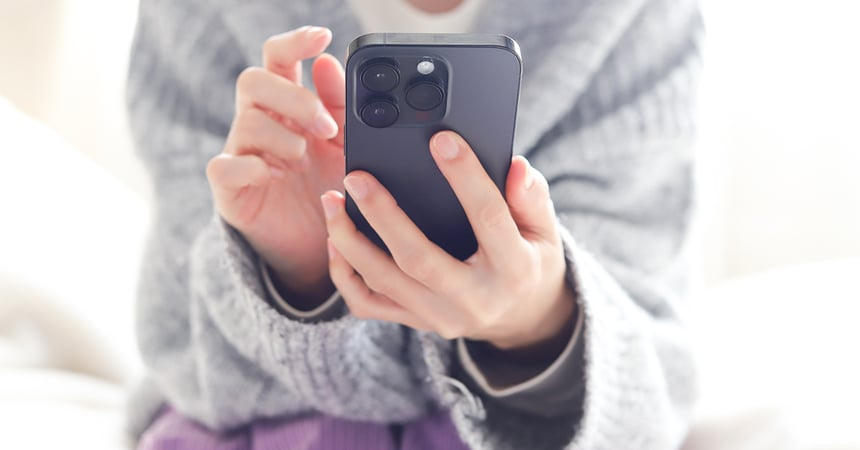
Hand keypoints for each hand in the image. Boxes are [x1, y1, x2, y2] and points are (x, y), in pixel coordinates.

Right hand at [206, 26, 344, 305]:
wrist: (315, 245)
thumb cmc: (327, 188)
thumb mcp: (345, 146)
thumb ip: (339, 106)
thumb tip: (328, 62)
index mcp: (285, 106)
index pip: (278, 59)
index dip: (295, 43)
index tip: (322, 36)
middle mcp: (258, 122)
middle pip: (254, 80)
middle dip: (294, 99)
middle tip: (327, 129)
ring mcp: (240, 153)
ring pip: (248, 121)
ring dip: (284, 140)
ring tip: (304, 164)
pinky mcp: (229, 188)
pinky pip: (224, 165)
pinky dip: (252, 167)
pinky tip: (275, 176)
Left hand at [322, 131, 576, 354]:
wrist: (522, 319)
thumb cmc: (531, 262)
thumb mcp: (545, 230)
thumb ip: (532, 198)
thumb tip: (515, 167)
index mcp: (513, 269)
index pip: (488, 218)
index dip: (465, 177)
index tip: (441, 139)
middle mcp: (474, 299)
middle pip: (418, 259)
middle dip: (383, 216)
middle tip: (356, 178)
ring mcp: (440, 316)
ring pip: (384, 281)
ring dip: (350, 241)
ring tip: (332, 201)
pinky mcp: (416, 322)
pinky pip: (369, 304)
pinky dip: (345, 274)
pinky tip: (336, 241)